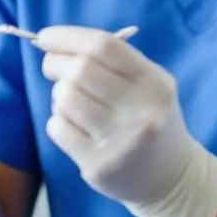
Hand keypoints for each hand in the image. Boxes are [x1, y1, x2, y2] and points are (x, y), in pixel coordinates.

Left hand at [38, 26, 216, 216]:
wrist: (171, 179)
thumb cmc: (149, 119)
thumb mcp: (148, 84)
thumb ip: (111, 61)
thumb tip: (53, 43)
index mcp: (154, 82)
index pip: (104, 46)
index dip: (68, 37)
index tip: (45, 37)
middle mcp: (141, 110)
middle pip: (80, 70)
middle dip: (55, 63)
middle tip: (53, 68)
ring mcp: (120, 141)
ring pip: (65, 98)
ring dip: (59, 94)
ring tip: (72, 102)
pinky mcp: (100, 165)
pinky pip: (58, 127)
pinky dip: (58, 121)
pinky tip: (76, 127)